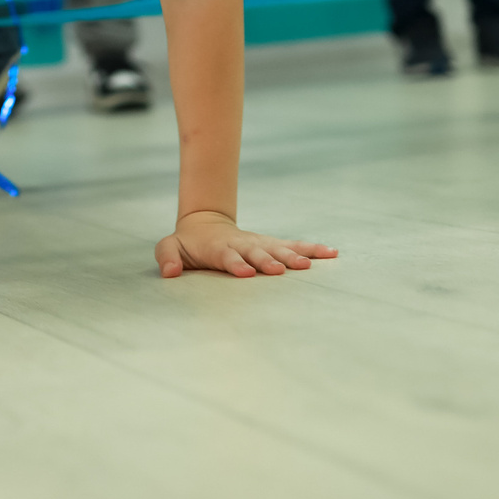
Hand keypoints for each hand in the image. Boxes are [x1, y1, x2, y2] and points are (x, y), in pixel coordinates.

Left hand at [156, 210, 337, 279]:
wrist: (205, 225)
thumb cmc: (187, 244)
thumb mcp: (170, 248)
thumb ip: (167, 258)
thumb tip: (169, 273)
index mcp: (219, 249)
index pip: (228, 257)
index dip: (236, 264)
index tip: (245, 272)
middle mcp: (243, 245)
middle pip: (257, 253)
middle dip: (268, 262)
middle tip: (280, 271)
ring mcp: (259, 244)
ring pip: (279, 248)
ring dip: (293, 256)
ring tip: (310, 265)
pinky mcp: (272, 245)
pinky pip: (294, 247)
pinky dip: (312, 250)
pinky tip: (332, 254)